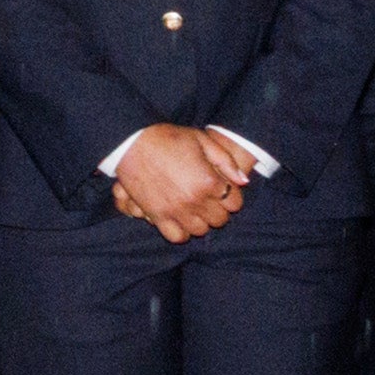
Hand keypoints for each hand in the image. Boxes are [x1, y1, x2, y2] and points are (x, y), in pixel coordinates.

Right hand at [111, 123, 250, 243]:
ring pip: (201, 230)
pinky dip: (182, 231)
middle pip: (220, 220)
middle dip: (218, 208)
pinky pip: (177, 236)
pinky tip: (179, 218)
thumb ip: (226, 161)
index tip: (220, 187)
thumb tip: (243, 181)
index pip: (235, 203)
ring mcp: (176, 210)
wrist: (131, 142)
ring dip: (201, 220)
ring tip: (193, 207)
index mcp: (208, 181)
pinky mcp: (157, 216)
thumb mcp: (202, 140)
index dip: (230, 194)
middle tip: (207, 196)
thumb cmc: (168, 138)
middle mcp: (195, 200)